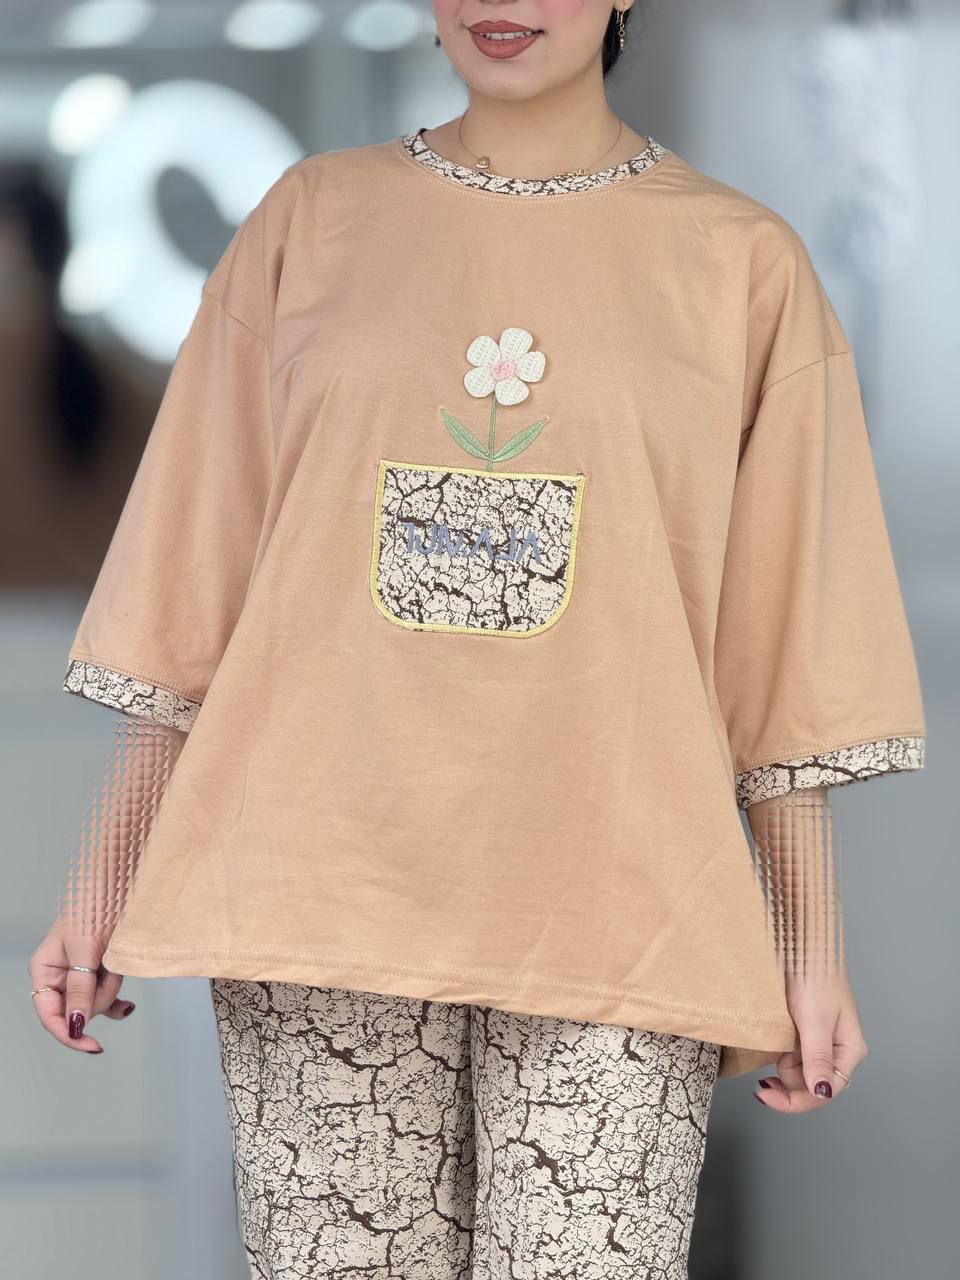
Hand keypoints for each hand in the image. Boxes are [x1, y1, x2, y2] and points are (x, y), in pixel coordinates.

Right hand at [28, 919, 134, 1052]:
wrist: (119, 878)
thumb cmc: (95, 906)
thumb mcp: (85, 950)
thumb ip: (80, 988)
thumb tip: (75, 1025)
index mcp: (45, 968)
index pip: (50, 1014)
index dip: (68, 1034)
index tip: (92, 1046)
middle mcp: (60, 973)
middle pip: (76, 1010)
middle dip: (97, 998)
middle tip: (108, 971)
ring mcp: (81, 971)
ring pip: (95, 1002)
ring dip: (110, 989)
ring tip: (115, 962)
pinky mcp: (100, 967)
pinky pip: (107, 993)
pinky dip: (116, 996)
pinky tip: (128, 1006)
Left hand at [753, 967, 867, 1112]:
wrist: (806, 941)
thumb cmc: (815, 973)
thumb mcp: (814, 1019)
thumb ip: (817, 1057)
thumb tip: (822, 1092)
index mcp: (849, 1050)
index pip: (825, 1092)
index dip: (795, 1101)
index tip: (766, 1096)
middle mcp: (840, 1049)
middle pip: (812, 1084)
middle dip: (788, 1081)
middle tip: (768, 1068)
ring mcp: (824, 1039)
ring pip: (801, 1070)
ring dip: (784, 1064)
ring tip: (777, 1040)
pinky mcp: (809, 1029)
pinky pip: (795, 1053)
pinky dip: (782, 1052)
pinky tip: (776, 1040)